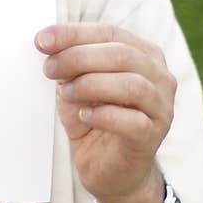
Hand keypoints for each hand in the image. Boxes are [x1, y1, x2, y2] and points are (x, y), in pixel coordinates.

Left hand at [35, 22, 175, 202]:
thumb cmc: (94, 120)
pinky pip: (133, 122)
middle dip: (78, 57)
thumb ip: (68, 63)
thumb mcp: (75, 85)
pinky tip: (84, 116)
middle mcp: (159, 78)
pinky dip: (104, 115)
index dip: (74, 34)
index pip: (110, 33)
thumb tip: (47, 42)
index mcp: (143, 56)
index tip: (41, 40)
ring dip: (91, 85)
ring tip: (67, 93)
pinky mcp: (153, 137)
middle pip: (122, 54)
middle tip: (49, 68)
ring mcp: (161, 108)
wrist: (107, 169)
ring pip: (132, 85)